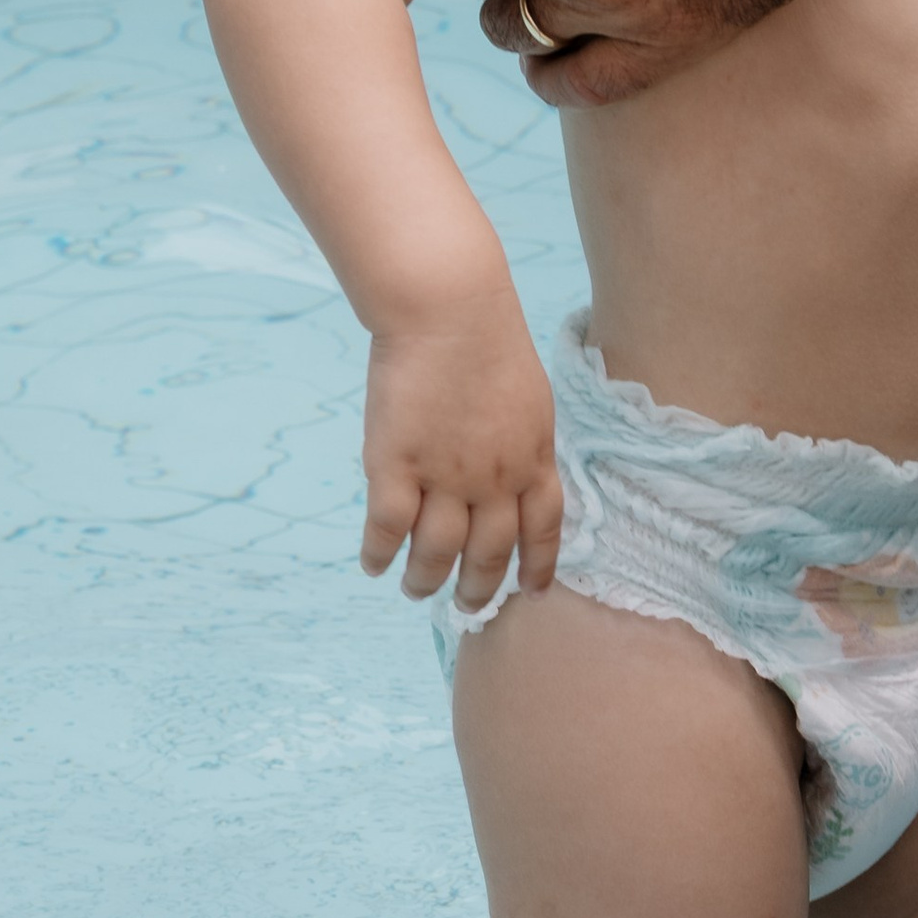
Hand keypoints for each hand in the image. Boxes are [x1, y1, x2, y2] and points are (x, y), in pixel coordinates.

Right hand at [360, 303, 561, 610]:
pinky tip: (374, 565)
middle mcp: (494, 479)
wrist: (449, 310)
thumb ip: (523, 445)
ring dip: (426, 579)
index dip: (537, 566)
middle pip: (490, 552)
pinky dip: (380, 554)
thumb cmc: (488, 341)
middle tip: (467, 607)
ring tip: (416, 590)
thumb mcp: (530, 400)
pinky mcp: (396, 465)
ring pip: (438, 552)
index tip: (530, 592)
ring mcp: (446, 476)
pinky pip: (388, 529)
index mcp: (533, 459)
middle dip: (479, 587)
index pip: (544, 530)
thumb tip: (514, 480)